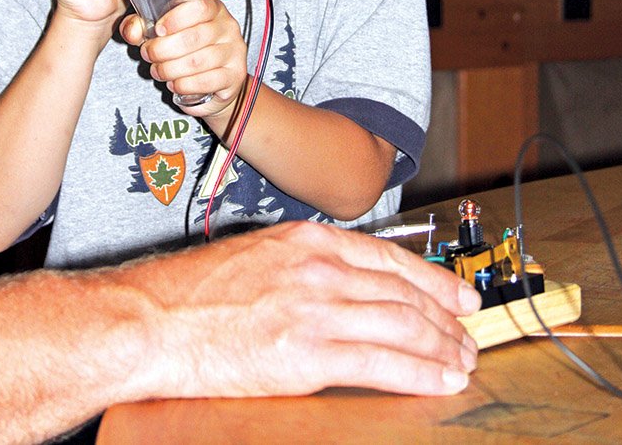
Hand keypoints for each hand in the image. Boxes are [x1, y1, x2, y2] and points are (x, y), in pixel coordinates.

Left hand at [121, 0, 247, 117]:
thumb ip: (142, 27)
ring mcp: (234, 51)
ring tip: (159, 71)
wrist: (214, 82)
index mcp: (212, 8)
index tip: (158, 30)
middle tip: (149, 55)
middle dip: (163, 49)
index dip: (176, 18)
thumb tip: (132, 31)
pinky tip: (175, 84)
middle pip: (194, 37)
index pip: (200, 7)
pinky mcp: (235, 75)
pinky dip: (184, 85)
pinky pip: (206, 81)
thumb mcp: (162, 33)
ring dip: (170, 69)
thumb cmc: (188, 50)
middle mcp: (227, 27)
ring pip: (197, 61)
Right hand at [125, 220, 480, 398]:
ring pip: (403, 324)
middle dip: (445, 316)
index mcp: (310, 240)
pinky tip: (439, 380)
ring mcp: (317, 308)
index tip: (458, 295)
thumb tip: (341, 287)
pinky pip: (382, 363)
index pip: (390, 256)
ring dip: (441, 347)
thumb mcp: (259, 255)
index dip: (433, 279)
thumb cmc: (193, 292)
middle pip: (404, 291)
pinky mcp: (308, 354)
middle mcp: (321, 267)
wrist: (152, 319)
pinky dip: (420, 373)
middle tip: (468, 335)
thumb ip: (304, 266)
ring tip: (462, 361)